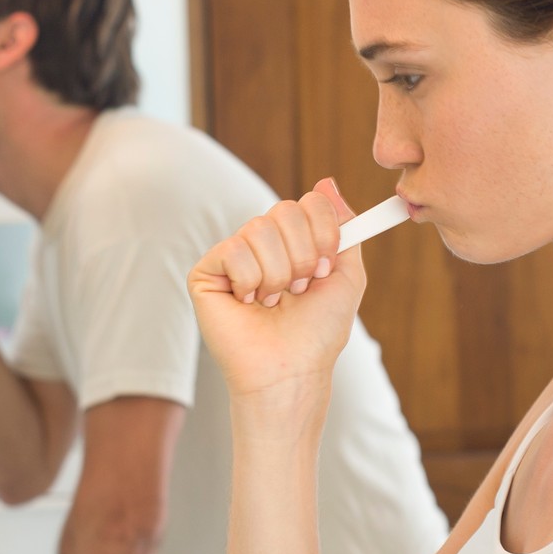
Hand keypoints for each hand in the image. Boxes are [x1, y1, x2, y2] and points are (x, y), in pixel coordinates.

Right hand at [187, 179, 365, 399]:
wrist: (292, 369)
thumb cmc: (317, 333)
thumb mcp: (346, 276)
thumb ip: (345, 228)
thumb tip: (327, 183)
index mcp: (293, 242)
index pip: (309, 203)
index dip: (323, 232)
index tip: (325, 269)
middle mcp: (261, 244)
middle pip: (285, 210)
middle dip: (302, 256)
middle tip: (298, 291)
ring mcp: (232, 256)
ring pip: (259, 230)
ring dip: (277, 275)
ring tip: (272, 302)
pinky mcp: (206, 272)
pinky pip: (233, 250)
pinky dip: (250, 281)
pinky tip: (248, 303)